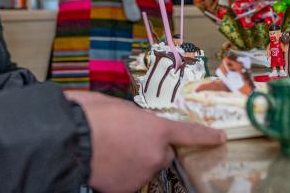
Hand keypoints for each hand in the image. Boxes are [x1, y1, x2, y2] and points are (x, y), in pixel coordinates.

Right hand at [66, 91, 224, 192]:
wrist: (69, 141)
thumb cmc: (90, 115)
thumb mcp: (116, 106)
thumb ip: (133, 116)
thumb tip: (131, 120)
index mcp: (155, 128)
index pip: (188, 133)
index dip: (205, 136)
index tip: (220, 138)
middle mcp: (154, 154)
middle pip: (163, 155)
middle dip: (151, 149)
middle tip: (128, 141)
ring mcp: (141, 174)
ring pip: (144, 168)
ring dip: (133, 162)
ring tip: (109, 152)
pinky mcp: (125, 190)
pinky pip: (128, 182)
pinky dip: (120, 176)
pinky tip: (105, 166)